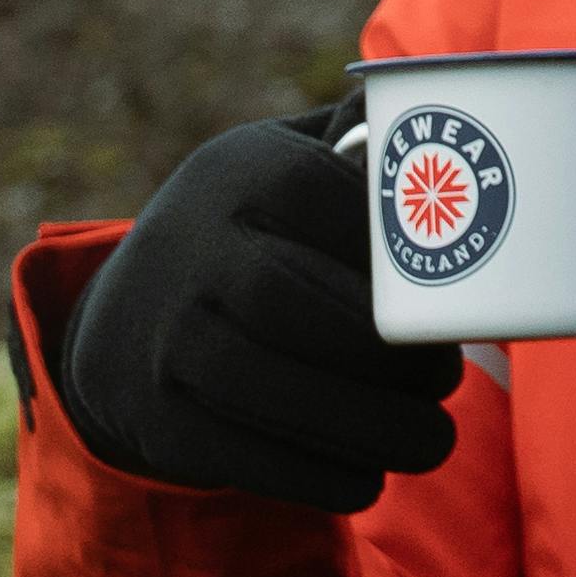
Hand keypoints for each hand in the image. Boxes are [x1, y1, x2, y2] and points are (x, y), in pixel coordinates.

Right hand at [53, 119, 456, 512]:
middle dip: (387, 352)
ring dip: (369, 426)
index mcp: (237, 173)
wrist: (121, 328)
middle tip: (446, 379)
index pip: (327, 198)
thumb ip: (356, 143)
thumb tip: (452, 100)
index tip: (454, 297)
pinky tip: (370, 477)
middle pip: (291, 300)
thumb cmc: (250, 239)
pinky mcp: (160, 417)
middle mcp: (189, 247)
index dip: (399, 252)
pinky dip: (321, 476)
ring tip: (431, 442)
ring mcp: (165, 335)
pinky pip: (247, 455)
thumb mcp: (281, 169)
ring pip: (270, 386)